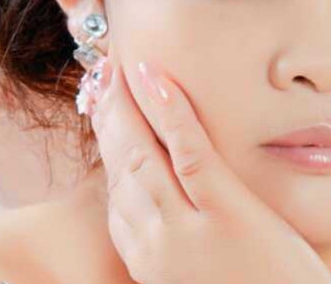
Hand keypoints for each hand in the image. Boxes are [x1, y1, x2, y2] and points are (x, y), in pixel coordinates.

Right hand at [89, 58, 330, 283]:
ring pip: (143, 156)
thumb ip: (181, 231)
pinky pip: (189, 154)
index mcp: (149, 257)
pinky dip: (169, 114)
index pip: (116, 189)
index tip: (105, 108)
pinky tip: (156, 80)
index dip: (107, 142)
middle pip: (121, 167)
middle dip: (108, 116)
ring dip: (127, 105)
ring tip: (120, 66)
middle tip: (104, 74)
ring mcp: (187, 231)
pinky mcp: (226, 215)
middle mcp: (156, 245)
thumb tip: (176, 190)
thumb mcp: (200, 269)